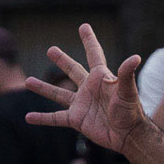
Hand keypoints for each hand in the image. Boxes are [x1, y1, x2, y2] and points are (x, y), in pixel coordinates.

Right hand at [26, 24, 146, 157]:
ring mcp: (81, 104)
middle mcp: (88, 89)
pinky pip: (55, 118)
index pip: (94, 54)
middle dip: (62, 60)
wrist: (128, 136)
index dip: (89, 41)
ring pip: (58, 94)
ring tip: (28, 82)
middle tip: (51, 50)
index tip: (84, 27)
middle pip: (72, 70)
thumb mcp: (128, 91)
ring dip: (43, 88)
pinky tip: (29, 118)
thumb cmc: (130, 112)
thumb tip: (135, 57)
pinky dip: (42, 118)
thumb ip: (127, 74)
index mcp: (100, 77)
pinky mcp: (76, 120)